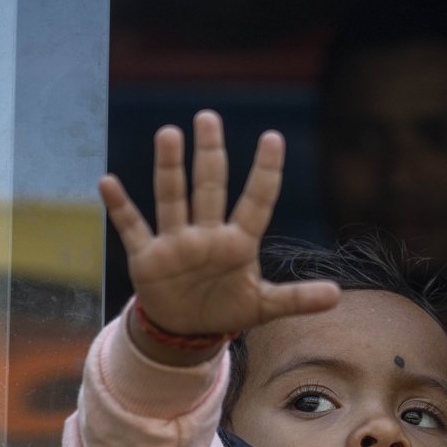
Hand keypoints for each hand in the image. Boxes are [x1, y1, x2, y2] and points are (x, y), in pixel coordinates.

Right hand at [101, 110, 339, 364]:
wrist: (186, 329)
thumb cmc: (226, 307)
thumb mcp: (264, 307)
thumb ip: (297, 298)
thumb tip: (338, 295)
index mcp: (238, 243)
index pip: (256, 201)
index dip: (265, 173)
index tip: (273, 138)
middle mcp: (206, 234)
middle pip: (209, 186)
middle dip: (210, 153)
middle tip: (209, 117)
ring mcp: (176, 242)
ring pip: (172, 197)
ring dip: (169, 168)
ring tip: (169, 133)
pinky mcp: (147, 257)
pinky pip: (131, 227)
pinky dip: (119, 207)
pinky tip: (108, 182)